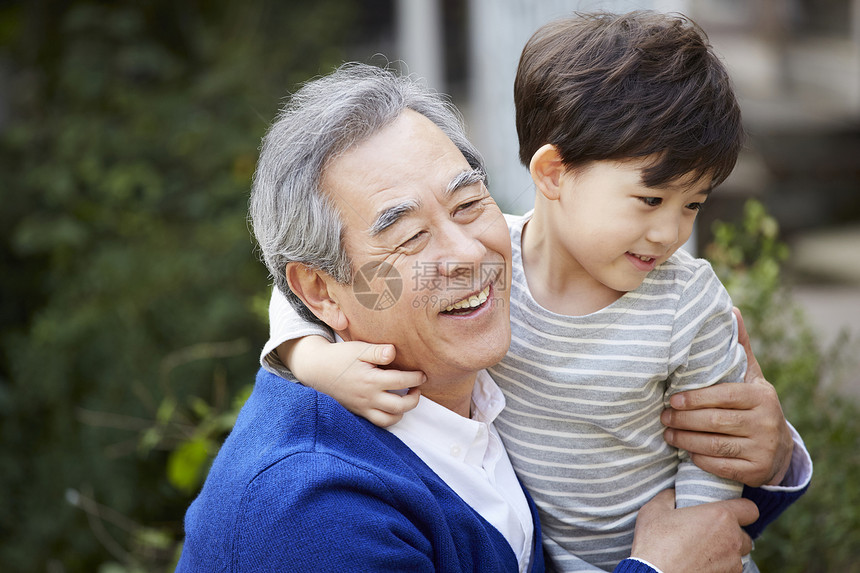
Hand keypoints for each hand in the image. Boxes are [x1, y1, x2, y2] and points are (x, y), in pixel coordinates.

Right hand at [278, 336, 423, 426]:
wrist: (316, 370)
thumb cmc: (339, 357)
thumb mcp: (357, 349)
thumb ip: (377, 351)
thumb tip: (394, 352)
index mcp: (370, 380)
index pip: (401, 382)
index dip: (416, 378)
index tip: (422, 374)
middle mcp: (368, 398)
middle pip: (400, 406)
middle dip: (414, 399)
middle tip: (417, 388)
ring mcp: (363, 408)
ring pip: (389, 420)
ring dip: (403, 411)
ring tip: (406, 398)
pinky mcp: (358, 412)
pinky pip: (377, 423)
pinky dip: (389, 418)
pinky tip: (392, 407)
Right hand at [631, 489, 756, 572]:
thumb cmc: (655, 543)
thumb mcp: (654, 510)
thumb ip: (669, 496)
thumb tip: (673, 494)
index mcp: (720, 516)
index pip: (751, 509)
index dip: (742, 509)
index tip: (730, 511)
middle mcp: (732, 539)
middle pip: (744, 535)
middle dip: (731, 534)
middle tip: (709, 533)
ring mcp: (732, 563)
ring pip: (737, 555)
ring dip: (725, 552)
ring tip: (702, 552)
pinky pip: (729, 570)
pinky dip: (719, 567)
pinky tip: (699, 564)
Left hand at [662, 307, 792, 485]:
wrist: (778, 449)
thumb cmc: (752, 405)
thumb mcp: (750, 376)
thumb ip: (739, 347)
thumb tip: (732, 308)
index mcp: (761, 396)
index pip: (722, 396)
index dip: (694, 398)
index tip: (671, 399)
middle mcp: (766, 422)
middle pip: (715, 421)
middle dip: (683, 420)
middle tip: (662, 417)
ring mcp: (763, 449)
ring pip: (715, 445)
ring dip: (685, 439)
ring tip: (667, 433)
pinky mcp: (756, 471)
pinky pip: (721, 466)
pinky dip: (699, 459)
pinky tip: (685, 451)